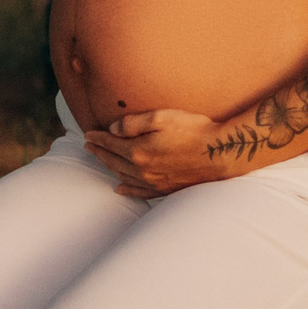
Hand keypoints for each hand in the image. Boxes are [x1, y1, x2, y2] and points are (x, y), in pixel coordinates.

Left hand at [82, 109, 245, 197]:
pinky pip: (139, 192)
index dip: (98, 138)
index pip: (111, 144)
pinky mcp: (165, 189)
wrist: (220, 153)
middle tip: (88, 145)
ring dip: (109, 166)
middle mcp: (142, 170)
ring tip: (99, 158)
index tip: (88, 133)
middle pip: (113, 160)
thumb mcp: (162, 117)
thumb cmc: (193, 130)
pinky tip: (119, 188)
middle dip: (99, 151)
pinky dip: (126, 189)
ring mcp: (153, 182)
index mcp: (138, 151)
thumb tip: (113, 128)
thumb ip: (134, 123)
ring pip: (123, 175)